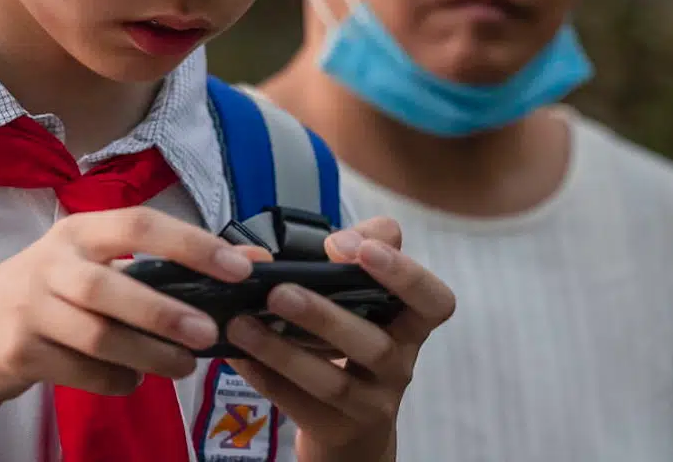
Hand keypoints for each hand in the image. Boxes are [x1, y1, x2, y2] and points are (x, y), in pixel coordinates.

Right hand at [0, 206, 254, 406]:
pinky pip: (79, 371)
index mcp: (81, 231)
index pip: (139, 224)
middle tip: (210, 333)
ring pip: (97, 335)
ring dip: (147, 353)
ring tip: (184, 366)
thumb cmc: (54, 291)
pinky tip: (133, 379)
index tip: (237, 269)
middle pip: (110, 286)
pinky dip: (114, 380)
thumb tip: (253, 261)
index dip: (190, 244)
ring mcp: (31, 307)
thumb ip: (170, 262)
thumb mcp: (101, 264)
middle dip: (164, 311)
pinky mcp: (19, 351)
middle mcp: (54, 262)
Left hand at [223, 217, 455, 461]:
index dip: (405, 275)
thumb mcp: (364, 293)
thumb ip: (361, 249)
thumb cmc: (354, 338)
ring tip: (241, 324)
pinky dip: (266, 379)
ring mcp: (371, 404)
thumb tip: (339, 241)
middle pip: (374, 345)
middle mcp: (398, 365)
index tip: (363, 251)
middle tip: (280, 291)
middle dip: (325, 317)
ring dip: (283, 352)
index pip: (434, 301)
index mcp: (410, 324)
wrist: (352, 426)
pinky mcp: (337, 430)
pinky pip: (300, 407)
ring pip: (334, 383)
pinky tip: (238, 355)